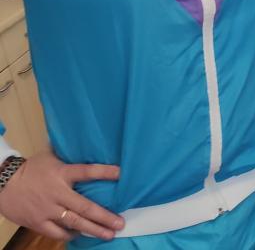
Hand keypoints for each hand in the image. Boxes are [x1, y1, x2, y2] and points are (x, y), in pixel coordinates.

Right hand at [0, 151, 123, 240]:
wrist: (2, 183)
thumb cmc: (30, 168)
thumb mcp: (50, 156)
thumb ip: (67, 154)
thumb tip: (84, 140)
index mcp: (62, 173)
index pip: (87, 171)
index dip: (105, 172)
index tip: (122, 173)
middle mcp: (58, 193)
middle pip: (85, 207)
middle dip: (104, 216)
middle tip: (120, 223)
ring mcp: (48, 210)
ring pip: (74, 223)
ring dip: (93, 229)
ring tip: (109, 234)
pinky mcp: (37, 223)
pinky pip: (57, 232)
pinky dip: (70, 234)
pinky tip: (81, 235)